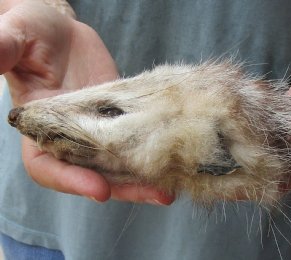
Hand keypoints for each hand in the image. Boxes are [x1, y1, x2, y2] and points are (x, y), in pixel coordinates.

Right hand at [1, 0, 173, 203]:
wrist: (63, 33)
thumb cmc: (33, 33)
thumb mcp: (16, 36)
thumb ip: (4, 49)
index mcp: (38, 130)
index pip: (48, 167)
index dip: (71, 181)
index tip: (99, 189)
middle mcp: (68, 139)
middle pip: (93, 174)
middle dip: (123, 187)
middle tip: (157, 194)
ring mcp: (96, 132)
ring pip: (118, 164)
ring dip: (143, 179)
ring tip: (169, 189)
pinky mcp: (119, 120)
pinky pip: (134, 141)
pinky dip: (151, 153)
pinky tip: (172, 161)